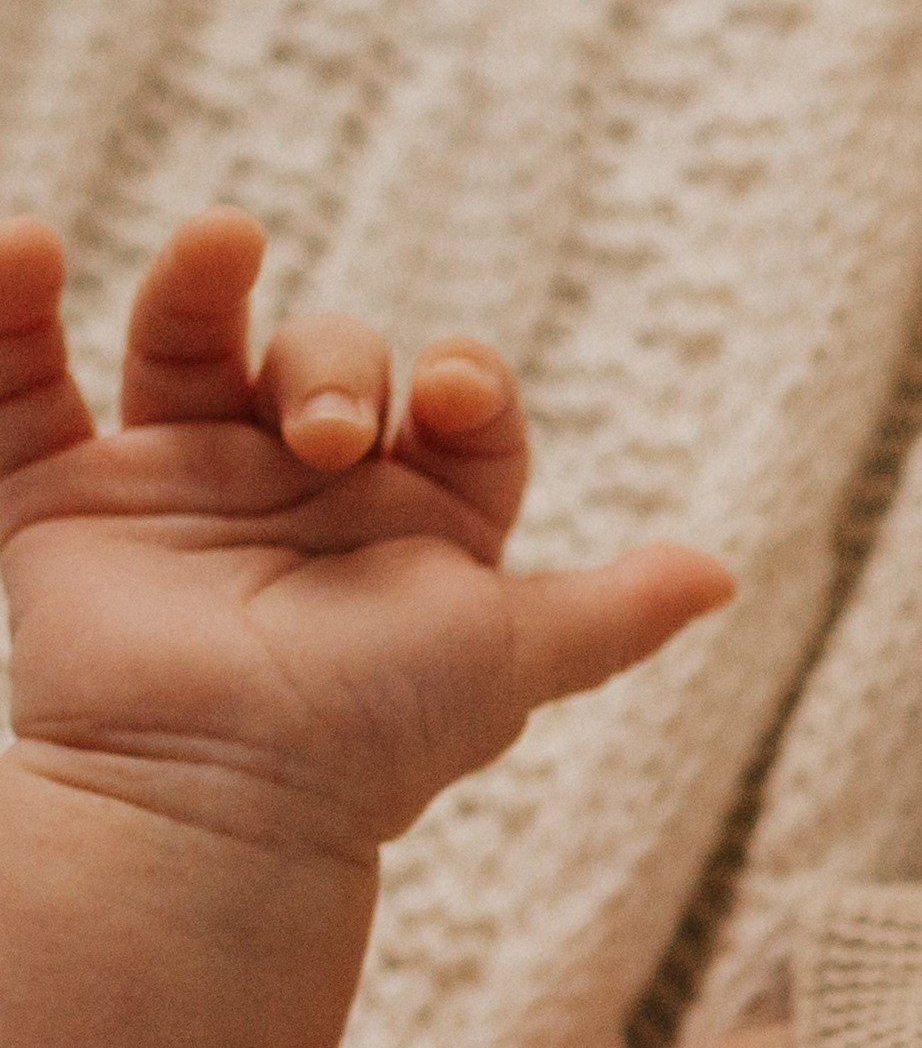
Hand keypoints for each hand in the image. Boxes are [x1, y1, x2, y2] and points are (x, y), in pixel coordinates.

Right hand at [0, 208, 732, 860]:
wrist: (222, 803)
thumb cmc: (373, 740)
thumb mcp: (510, 662)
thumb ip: (608, 614)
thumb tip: (723, 575)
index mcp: (415, 522)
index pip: (459, 407)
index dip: (468, 381)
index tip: (459, 393)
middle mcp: (304, 491)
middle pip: (331, 360)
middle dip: (339, 365)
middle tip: (332, 431)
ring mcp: (182, 487)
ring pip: (191, 341)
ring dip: (202, 287)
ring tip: (223, 245)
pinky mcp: (70, 503)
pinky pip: (23, 388)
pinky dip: (11, 313)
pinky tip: (30, 244)